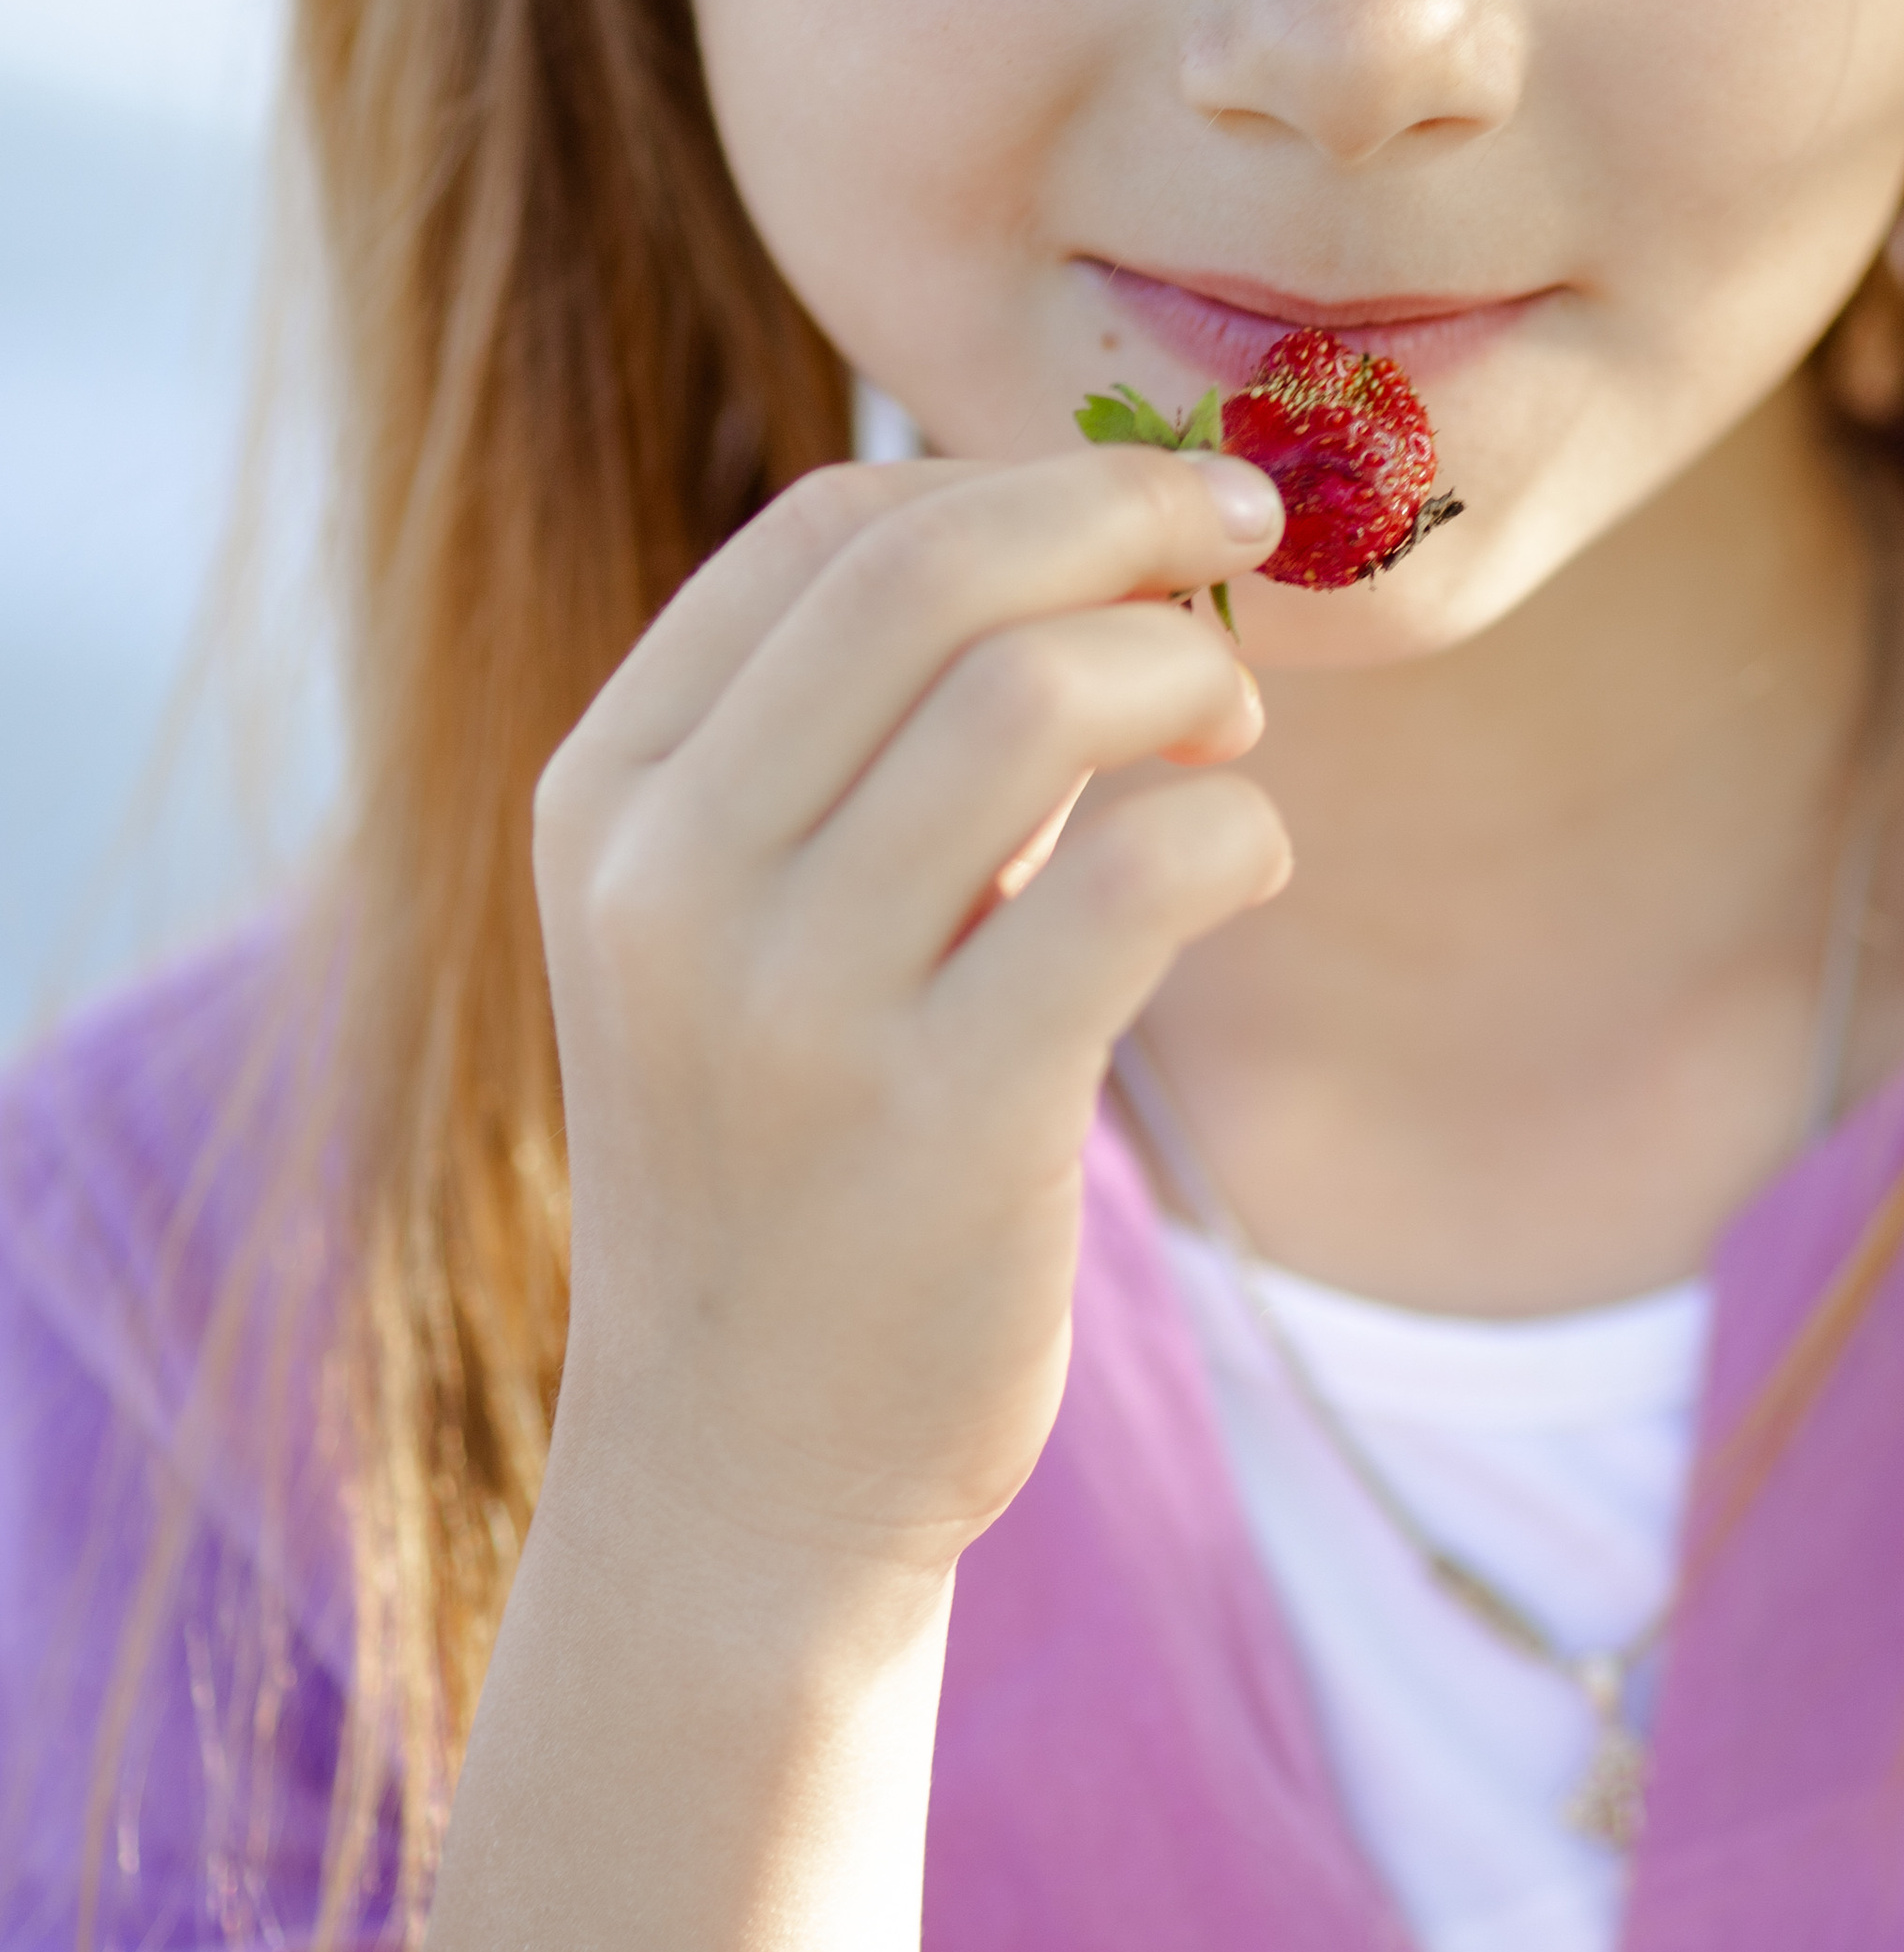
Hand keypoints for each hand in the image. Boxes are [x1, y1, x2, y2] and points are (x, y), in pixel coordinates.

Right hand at [532, 442, 1288, 1587]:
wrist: (745, 1471)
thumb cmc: (790, 1159)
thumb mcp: (740, 931)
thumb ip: (867, 744)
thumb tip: (1102, 543)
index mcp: (608, 799)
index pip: (826, 532)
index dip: (1020, 480)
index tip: (1146, 515)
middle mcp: (668, 880)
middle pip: (930, 570)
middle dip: (1128, 510)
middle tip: (1247, 540)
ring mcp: (793, 1005)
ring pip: (1036, 694)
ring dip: (1186, 675)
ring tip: (1228, 739)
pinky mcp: (942, 1124)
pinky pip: (1137, 877)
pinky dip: (1235, 829)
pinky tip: (1241, 864)